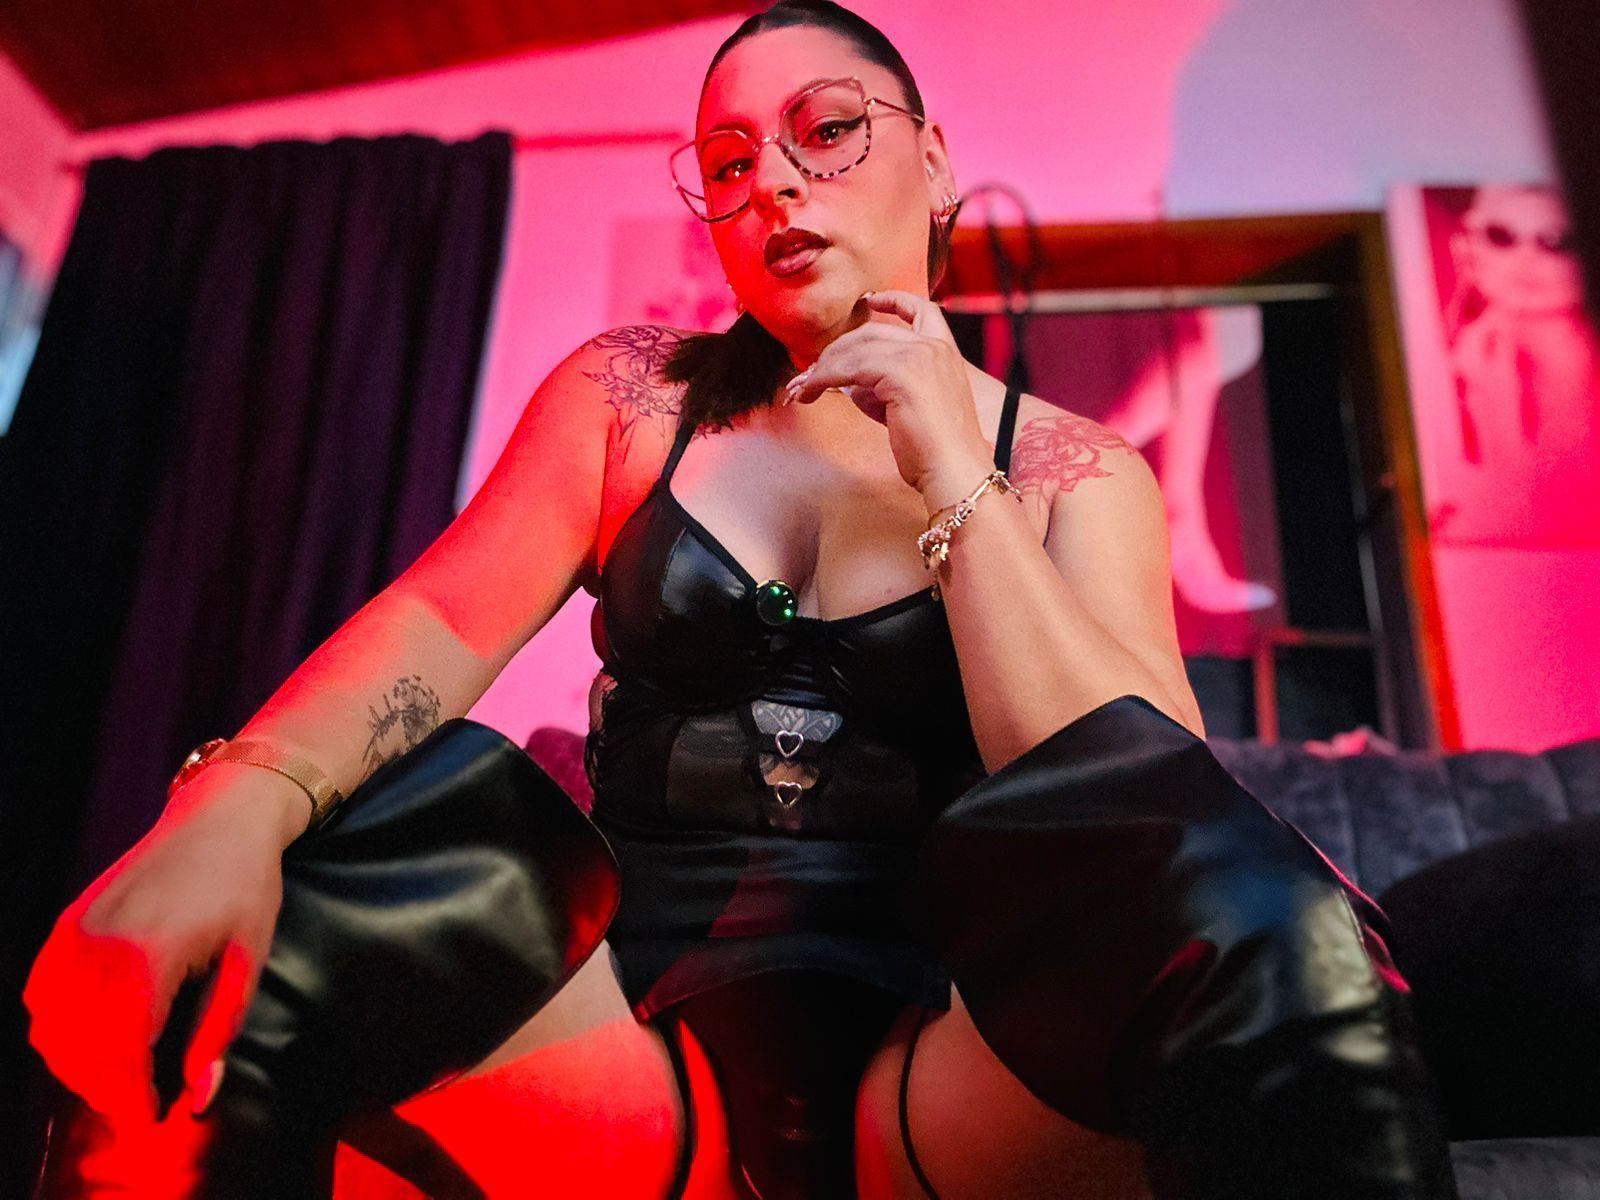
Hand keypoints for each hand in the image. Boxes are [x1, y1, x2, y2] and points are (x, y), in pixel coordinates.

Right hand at [23, 783, 286, 1123]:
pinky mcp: (66, 925)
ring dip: (80, 1062)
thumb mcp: (246, 961)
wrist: (220, 817)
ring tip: (124, 1071)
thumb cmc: (245, 885)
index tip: (155, 1116)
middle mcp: (97, 948)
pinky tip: (97, 1034)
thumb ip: (217, 1032)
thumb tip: (199, 1095)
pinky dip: (60, 1027)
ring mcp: (74, 934)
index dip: (133, 1099)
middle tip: (146, 1099)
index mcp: (147, 959)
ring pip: (51, 1029)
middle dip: (109, 1089)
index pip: (120, 1056)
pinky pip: (42, 996)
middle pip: (81, 1051)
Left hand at [783, 290, 992, 501]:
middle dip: (837, 351)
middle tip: (812, 373)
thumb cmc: (936, 450)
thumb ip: (884, 387)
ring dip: (823, 368)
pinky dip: (823, 379)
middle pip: (871, 333)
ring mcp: (918, 356)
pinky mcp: (899, 373)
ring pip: (856, 349)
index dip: (895, 300)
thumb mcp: (911, 407)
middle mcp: (933, 347)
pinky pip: (848, 368)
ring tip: (804, 388)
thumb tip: (849, 384)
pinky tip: (811, 392)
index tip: (872, 299)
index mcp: (945, 352)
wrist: (955, 470)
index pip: (922, 310)